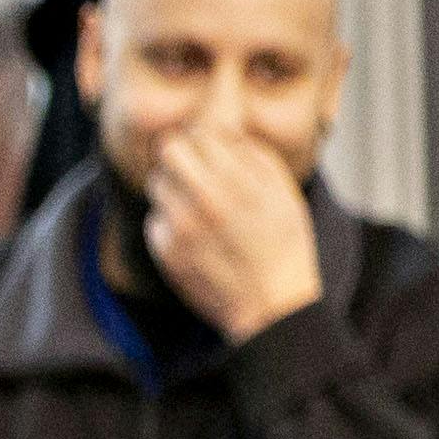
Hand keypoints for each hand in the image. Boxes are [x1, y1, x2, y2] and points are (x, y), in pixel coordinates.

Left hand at [144, 129, 322, 341]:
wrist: (270, 304)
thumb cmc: (283, 245)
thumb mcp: (283, 193)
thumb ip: (254, 156)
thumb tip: (223, 134)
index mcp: (237, 182)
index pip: (200, 134)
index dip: (206, 139)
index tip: (212, 151)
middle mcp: (204, 200)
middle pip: (168, 150)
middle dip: (181, 154)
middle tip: (194, 168)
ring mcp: (180, 226)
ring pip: (156, 182)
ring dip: (173, 186)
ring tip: (197, 203)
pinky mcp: (165, 250)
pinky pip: (155, 218)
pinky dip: (169, 220)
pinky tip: (194, 234)